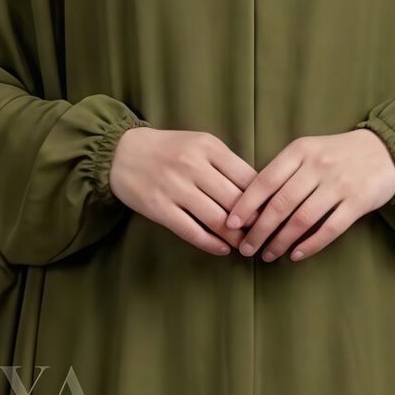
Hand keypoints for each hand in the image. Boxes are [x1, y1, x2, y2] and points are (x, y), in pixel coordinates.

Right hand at [108, 125, 255, 255]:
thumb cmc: (169, 149)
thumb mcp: (200, 145)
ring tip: (245, 245)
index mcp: (209, 147)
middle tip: (264, 236)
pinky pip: (191, 231)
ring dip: (235, 237)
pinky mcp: (159, 208)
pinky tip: (222, 249)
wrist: (121, 152)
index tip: (273, 215)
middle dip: (254, 224)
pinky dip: (211, 243)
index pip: (248, 178)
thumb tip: (258, 194)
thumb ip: (226, 164)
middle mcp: (192, 165)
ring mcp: (175, 187)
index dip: (264, 201)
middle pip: (235, 201)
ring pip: (217, 219)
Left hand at [226, 128, 394, 261]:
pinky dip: (310, 244)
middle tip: (245, 248)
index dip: (245, 205)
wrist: (384, 150)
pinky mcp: (358, 202)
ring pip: (303, 219)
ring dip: (281, 241)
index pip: (265, 180)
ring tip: (268, 255)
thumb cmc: (336, 154)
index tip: (230, 224)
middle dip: (259, 230)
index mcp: (300, 151)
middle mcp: (318, 166)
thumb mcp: (308, 151)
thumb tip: (250, 204)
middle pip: (281, 204)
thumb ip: (283, 171)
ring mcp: (339, 184)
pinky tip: (296, 255)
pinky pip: (330, 228)